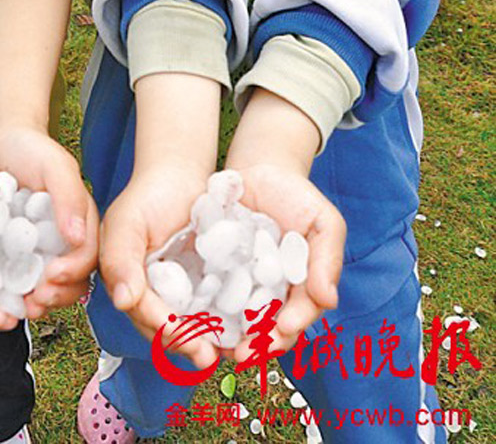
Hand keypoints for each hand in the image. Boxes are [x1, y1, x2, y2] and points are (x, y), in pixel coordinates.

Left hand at [0, 124, 98, 317]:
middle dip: (56, 295)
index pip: (87, 257)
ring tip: (19, 307)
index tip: (53, 276)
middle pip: (72, 281)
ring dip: (36, 302)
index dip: (74, 272)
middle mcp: (63, 242)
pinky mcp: (11, 256)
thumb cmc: (29, 150)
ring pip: (47, 288)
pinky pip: (16, 282)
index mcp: (80, 224)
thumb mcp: (55, 166)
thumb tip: (77, 236)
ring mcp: (37, 251)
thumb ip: (70, 196)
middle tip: (35, 299)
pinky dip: (11, 296)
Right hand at [99, 162, 220, 369]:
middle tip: (208, 358)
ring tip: (229, 353)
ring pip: (192, 323)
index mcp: (127, 283)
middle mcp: (151, 292)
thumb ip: (119, 260)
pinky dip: (226, 320)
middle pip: (167, 327)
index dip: (161, 328)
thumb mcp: (126, 223)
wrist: (180, 172)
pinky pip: (213, 306)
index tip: (182, 339)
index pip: (143, 313)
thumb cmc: (147, 194)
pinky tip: (243, 328)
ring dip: (209, 341)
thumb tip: (123, 301)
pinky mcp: (204, 282)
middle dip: (187, 344)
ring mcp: (178, 289)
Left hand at [226, 88, 345, 360]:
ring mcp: (241, 286)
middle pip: (263, 330)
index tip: (281, 331)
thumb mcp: (323, 223)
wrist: (259, 170)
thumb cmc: (297, 198)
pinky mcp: (215, 274)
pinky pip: (209, 298)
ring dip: (226, 338)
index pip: (296, 317)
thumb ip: (327, 260)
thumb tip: (328, 301)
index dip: (289, 328)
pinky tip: (195, 320)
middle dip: (255, 345)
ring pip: (234, 322)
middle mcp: (269, 294)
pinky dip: (204, 312)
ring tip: (217, 347)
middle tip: (242, 353)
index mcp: (299, 290)